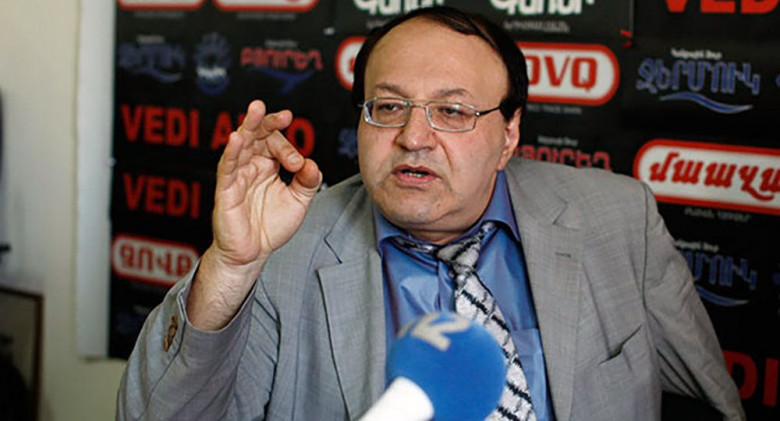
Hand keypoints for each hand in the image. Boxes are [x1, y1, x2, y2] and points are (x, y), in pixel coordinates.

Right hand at [188, 100, 320, 329]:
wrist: (254, 253)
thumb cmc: (271, 226)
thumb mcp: (299, 201)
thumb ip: (308, 181)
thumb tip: (312, 163)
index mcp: (268, 165)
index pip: (276, 144)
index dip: (289, 148)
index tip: (298, 164)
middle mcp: (251, 165)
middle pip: (257, 136)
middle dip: (269, 123)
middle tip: (284, 116)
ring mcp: (237, 175)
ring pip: (241, 144)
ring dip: (249, 126)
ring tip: (256, 108)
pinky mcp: (226, 190)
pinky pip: (227, 167)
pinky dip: (231, 152)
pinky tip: (236, 138)